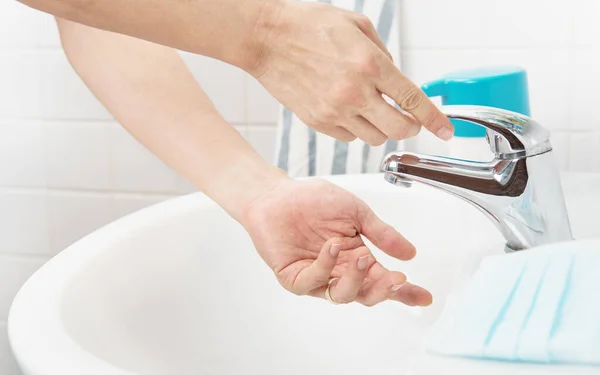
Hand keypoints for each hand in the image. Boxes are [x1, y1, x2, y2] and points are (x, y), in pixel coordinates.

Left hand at [241, 178, 432, 306]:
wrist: (279, 194)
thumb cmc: (314, 201)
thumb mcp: (356, 212)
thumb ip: (381, 233)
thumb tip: (410, 253)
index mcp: (358, 259)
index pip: (383, 280)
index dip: (404, 292)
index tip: (424, 296)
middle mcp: (339, 273)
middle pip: (366, 295)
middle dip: (383, 290)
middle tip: (396, 278)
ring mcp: (317, 277)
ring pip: (341, 295)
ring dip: (356, 280)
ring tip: (363, 256)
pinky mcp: (294, 277)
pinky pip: (312, 283)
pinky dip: (325, 267)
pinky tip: (332, 247)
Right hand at [249, 1, 453, 145]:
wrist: (266, 38)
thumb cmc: (308, 25)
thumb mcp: (357, 25)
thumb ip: (383, 54)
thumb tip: (395, 80)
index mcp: (369, 64)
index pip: (412, 101)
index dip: (434, 119)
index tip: (446, 131)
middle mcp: (354, 92)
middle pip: (398, 130)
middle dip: (409, 127)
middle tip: (407, 119)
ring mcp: (334, 111)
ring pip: (374, 139)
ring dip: (381, 128)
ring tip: (371, 109)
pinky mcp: (317, 122)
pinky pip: (349, 138)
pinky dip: (355, 129)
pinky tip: (347, 110)